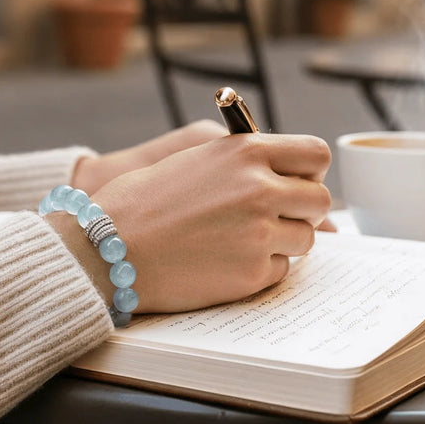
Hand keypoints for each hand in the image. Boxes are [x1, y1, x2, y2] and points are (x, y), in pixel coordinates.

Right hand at [56, 133, 331, 313]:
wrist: (106, 246)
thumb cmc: (141, 201)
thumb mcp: (195, 160)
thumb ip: (244, 163)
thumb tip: (291, 183)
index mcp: (246, 151)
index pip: (315, 154)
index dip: (308, 171)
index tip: (295, 181)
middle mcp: (261, 188)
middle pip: (319, 199)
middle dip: (301, 210)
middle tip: (271, 218)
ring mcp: (260, 233)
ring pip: (305, 238)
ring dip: (282, 241)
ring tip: (236, 241)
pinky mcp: (253, 272)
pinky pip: (280, 270)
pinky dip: (259, 269)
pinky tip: (223, 262)